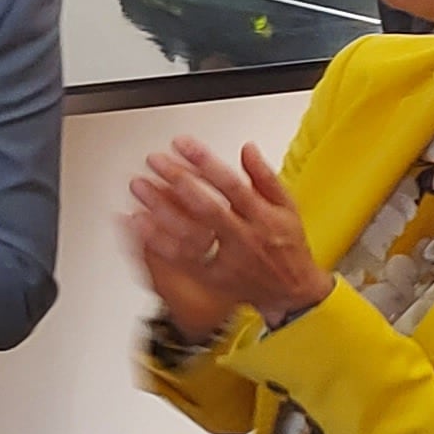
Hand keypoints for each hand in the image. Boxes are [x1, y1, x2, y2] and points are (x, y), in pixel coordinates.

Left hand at [130, 137, 325, 328]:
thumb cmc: (288, 244)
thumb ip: (265, 177)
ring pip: (189, 235)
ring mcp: (227, 259)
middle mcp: (244, 238)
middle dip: (178, 181)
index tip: (183, 143)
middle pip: (206, 208)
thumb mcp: (287, 207)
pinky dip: (158, 241)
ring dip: (161, 209)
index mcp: (263, 217)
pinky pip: (181, 259)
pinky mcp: (212, 277)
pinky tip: (140, 222)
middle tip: (155, 160)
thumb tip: (247, 148)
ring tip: (140, 186)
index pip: (231, 185)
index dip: (205, 162)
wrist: (293, 289)